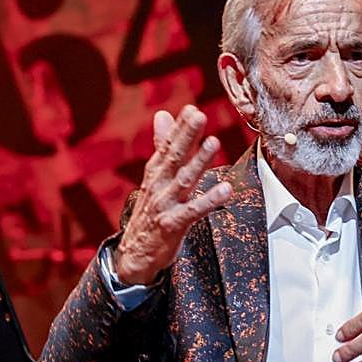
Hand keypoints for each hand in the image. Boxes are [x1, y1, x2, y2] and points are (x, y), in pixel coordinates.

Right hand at [114, 105, 231, 283]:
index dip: (179, 128)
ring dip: (198, 161)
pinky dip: (210, 200)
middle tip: (198, 115)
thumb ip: (162, 145)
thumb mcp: (155, 176)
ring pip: (184, 180)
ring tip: (213, 142)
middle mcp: (159, 185)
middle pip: (174, 157)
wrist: (135, 252)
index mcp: (156, 173)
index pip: (167, 146)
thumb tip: (163, 114)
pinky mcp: (173, 224)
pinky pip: (194, 211)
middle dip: (186, 136)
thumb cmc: (151, 211)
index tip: (191, 108)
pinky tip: (226, 189)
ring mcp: (165, 205)